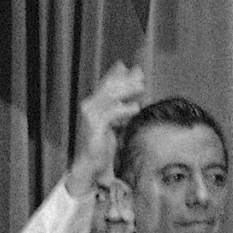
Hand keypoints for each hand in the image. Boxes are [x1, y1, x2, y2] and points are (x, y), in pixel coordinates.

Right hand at [67, 64, 146, 196]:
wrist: (91, 164)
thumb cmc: (104, 144)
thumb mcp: (115, 124)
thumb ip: (122, 110)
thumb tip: (135, 100)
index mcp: (94, 104)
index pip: (106, 83)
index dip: (120, 74)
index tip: (135, 68)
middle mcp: (90, 106)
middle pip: (109, 86)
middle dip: (126, 80)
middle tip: (141, 76)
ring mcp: (90, 115)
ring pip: (110, 96)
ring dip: (127, 89)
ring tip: (142, 87)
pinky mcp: (94, 126)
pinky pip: (111, 113)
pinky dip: (124, 109)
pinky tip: (136, 107)